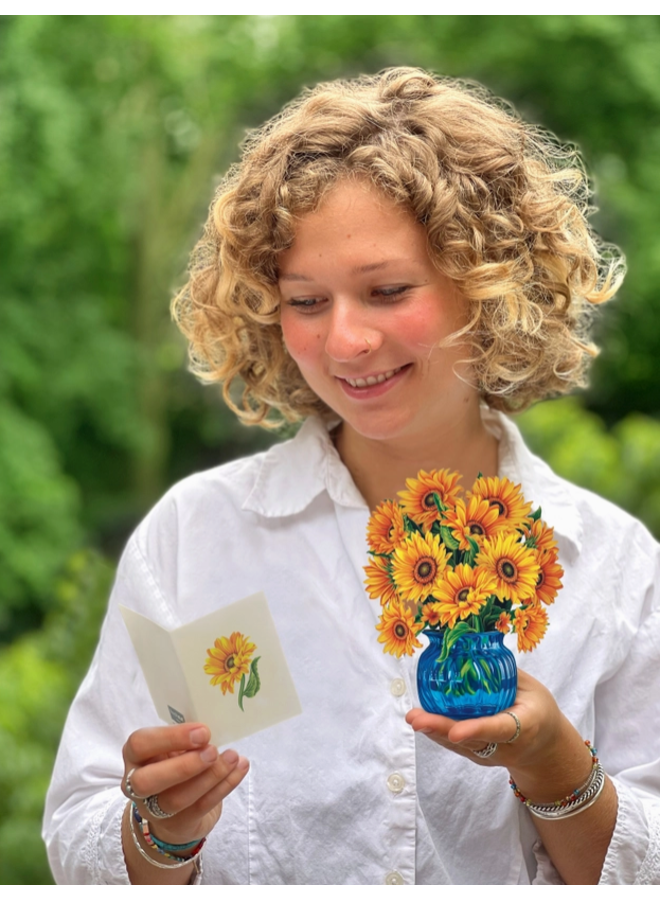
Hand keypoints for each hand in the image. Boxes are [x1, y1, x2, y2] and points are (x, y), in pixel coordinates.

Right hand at [122, 723, 248, 846]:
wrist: (175, 812)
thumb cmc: (174, 765)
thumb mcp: (172, 747)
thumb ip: (185, 739)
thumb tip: (212, 726)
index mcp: (135, 756)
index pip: (140, 744)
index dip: (170, 738)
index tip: (202, 731)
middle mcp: (136, 785)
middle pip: (147, 781)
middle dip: (183, 766)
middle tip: (213, 751)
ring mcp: (155, 810)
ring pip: (177, 798)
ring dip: (210, 776)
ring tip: (233, 757)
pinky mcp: (179, 824)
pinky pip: (202, 806)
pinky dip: (225, 786)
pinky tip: (240, 768)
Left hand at [406, 669, 565, 773]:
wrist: (546, 749)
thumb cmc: (539, 710)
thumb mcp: (533, 689)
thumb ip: (506, 673)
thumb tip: (475, 647)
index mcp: (524, 727)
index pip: (498, 729)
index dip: (476, 729)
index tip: (456, 732)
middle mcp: (506, 746)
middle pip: (471, 740)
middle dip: (442, 730)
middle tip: (417, 720)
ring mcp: (491, 755)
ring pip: (460, 745)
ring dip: (434, 731)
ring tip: (413, 718)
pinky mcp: (480, 757)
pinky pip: (457, 746)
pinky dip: (439, 733)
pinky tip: (422, 720)